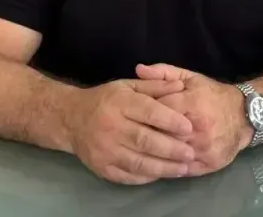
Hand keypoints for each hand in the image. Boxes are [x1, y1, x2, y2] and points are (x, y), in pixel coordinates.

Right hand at [66, 78, 196, 184]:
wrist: (72, 119)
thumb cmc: (106, 100)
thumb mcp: (128, 86)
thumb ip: (155, 86)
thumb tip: (181, 86)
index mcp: (120, 103)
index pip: (149, 112)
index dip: (170, 121)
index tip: (189, 128)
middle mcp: (111, 126)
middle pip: (145, 140)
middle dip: (171, 149)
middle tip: (191, 153)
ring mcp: (104, 150)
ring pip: (138, 162)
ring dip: (163, 167)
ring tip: (183, 169)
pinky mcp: (101, 167)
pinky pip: (127, 176)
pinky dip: (146, 177)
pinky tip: (161, 174)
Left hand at [136, 63, 252, 176]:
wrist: (244, 116)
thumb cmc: (213, 95)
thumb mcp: (190, 78)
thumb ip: (163, 73)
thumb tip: (138, 69)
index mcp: (192, 103)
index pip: (157, 111)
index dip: (141, 114)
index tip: (130, 116)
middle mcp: (199, 127)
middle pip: (162, 135)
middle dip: (144, 135)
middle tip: (129, 136)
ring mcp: (205, 148)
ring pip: (171, 155)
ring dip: (154, 154)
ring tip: (138, 152)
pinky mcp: (210, 164)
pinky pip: (182, 169)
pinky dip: (168, 168)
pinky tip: (156, 164)